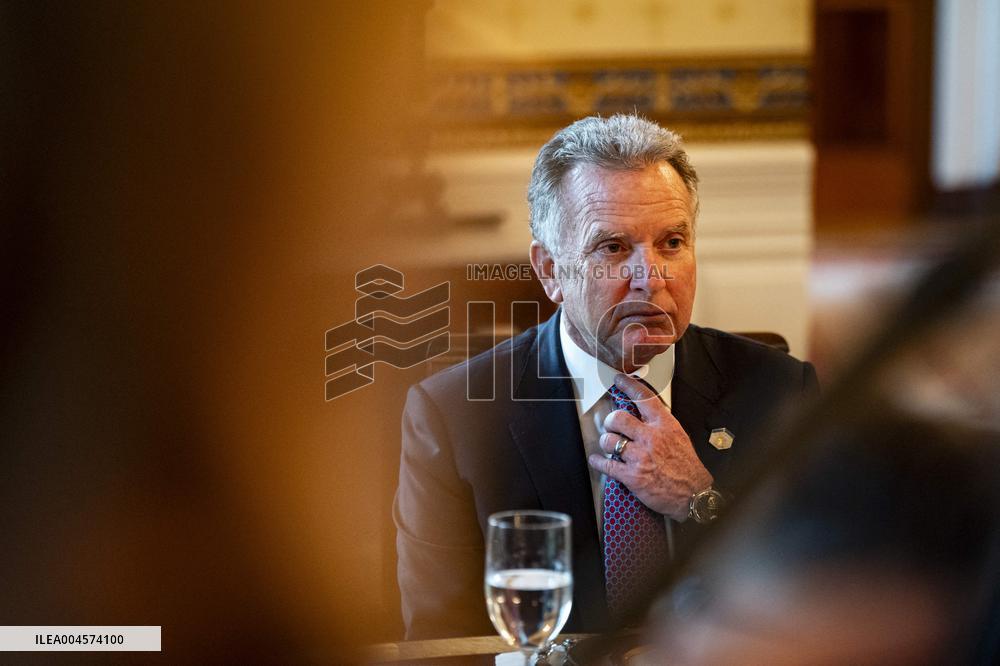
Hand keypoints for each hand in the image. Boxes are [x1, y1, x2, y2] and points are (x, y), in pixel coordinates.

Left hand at [587, 374, 712, 520]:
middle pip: (618, 418)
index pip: (644, 398)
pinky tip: (597, 460)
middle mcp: (651, 438)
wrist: (693, 495)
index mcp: (664, 426)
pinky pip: (607, 464)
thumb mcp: (679, 437)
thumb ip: (660, 425)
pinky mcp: (632, 476)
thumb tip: (643, 415)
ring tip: (610, 445)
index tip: (619, 380)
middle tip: (612, 426)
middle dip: (611, 421)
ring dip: (606, 442)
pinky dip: (598, 462)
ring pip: (609, 440)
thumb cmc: (687, 467)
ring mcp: (640, 457)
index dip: (629, 386)